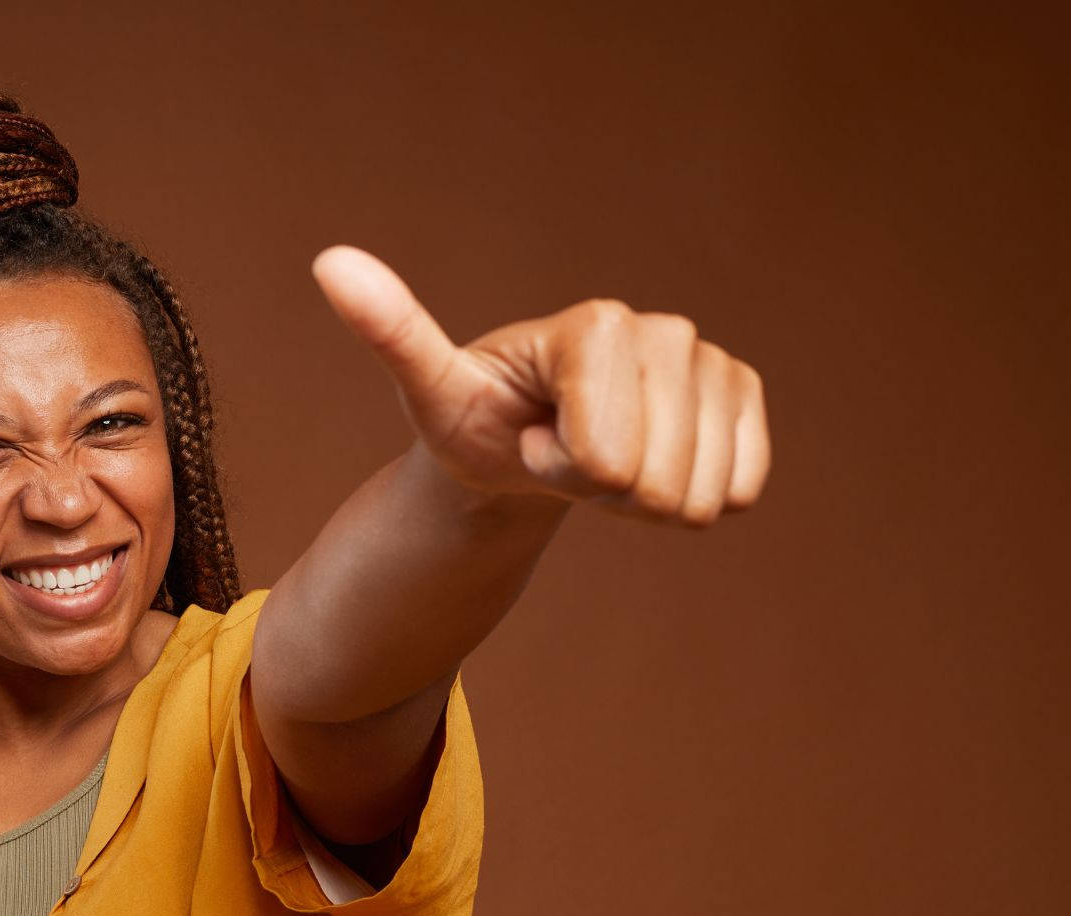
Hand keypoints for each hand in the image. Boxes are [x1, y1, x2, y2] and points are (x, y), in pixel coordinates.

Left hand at [311, 245, 769, 526]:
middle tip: (562, 450)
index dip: (560, 467)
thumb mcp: (428, 387)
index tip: (530, 433)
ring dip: (642, 499)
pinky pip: (739, 491)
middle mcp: (665, 329)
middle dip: (600, 490)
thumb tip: (327, 261)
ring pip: (696, 496)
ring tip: (599, 456)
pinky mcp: (743, 395)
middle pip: (652, 481)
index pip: (602, 456)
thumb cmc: (474, 417)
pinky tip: (649, 460)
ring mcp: (712, 360)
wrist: (524, 441)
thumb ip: (391, 330)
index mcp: (595, 322)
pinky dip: (691, 498)